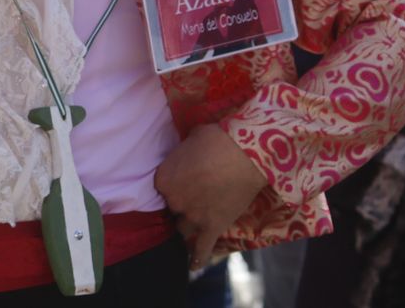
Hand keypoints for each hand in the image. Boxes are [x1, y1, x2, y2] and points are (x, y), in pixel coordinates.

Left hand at [154, 122, 268, 269]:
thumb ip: (184, 152)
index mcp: (163, 179)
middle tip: (192, 197)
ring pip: (182, 230)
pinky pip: (201, 249)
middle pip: (171, 209)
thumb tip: (187, 152)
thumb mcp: (191, 138)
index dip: (171, 186)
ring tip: (190, 227)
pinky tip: (192, 265)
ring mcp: (193, 217)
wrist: (245, 155)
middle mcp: (174, 201)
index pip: (160, 188)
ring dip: (186, 228)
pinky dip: (197, 258)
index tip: (180, 182)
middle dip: (180, 204)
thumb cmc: (217, 140)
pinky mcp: (212, 228)